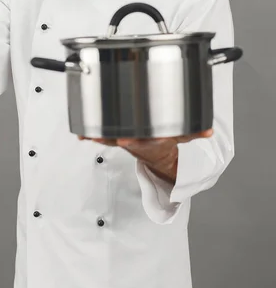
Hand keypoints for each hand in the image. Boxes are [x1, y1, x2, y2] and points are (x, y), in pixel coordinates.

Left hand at [77, 129, 213, 184]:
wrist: (158, 157)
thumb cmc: (166, 141)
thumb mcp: (181, 136)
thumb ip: (195, 132)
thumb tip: (209, 131)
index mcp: (149, 143)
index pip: (140, 143)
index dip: (132, 142)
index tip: (125, 140)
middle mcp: (134, 142)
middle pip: (119, 140)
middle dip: (108, 138)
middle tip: (97, 135)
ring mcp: (123, 141)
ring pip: (107, 139)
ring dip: (96, 136)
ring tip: (85, 132)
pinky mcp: (115, 137)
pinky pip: (101, 135)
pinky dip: (89, 133)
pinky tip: (80, 130)